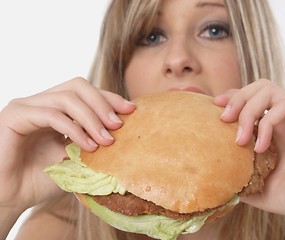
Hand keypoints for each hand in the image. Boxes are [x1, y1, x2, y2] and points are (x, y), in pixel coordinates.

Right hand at [0, 77, 135, 211]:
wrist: (11, 198)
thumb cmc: (42, 180)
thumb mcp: (76, 157)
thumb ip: (94, 142)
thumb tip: (125, 133)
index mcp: (56, 108)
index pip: (87, 92)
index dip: (110, 98)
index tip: (131, 111)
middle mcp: (42, 102)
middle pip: (78, 86)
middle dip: (103, 104)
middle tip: (119, 126)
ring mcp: (27, 106)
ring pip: (67, 98)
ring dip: (92, 118)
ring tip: (106, 141)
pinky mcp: (15, 115)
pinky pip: (51, 114)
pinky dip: (74, 128)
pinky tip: (88, 145)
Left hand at [214, 79, 284, 238]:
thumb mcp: (261, 186)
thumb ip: (241, 175)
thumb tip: (216, 175)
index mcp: (280, 127)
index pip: (252, 99)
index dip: (233, 98)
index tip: (214, 109)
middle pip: (258, 88)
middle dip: (236, 99)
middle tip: (223, 120)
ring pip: (268, 90)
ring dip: (247, 111)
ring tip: (240, 140)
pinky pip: (284, 105)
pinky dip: (266, 123)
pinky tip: (261, 146)